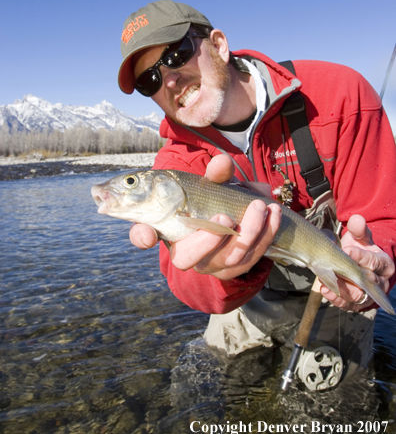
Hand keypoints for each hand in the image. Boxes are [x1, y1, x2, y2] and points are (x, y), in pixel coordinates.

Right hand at [130, 155, 281, 280]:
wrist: (234, 223)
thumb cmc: (212, 201)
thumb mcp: (211, 185)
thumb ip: (214, 175)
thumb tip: (222, 162)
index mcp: (166, 228)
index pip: (143, 235)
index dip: (142, 235)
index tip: (147, 233)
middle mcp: (182, 251)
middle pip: (187, 257)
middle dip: (208, 238)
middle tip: (226, 216)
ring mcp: (208, 264)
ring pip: (226, 258)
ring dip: (249, 232)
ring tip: (262, 205)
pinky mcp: (232, 270)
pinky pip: (250, 259)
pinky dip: (265, 235)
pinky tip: (274, 214)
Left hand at [320, 214, 394, 310]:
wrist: (362, 266)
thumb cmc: (362, 250)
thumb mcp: (362, 238)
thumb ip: (359, 230)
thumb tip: (356, 219)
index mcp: (384, 264)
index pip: (374, 261)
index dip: (360, 256)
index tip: (346, 251)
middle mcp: (381, 282)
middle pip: (367, 282)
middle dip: (350, 276)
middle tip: (333, 268)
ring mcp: (370, 295)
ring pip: (358, 296)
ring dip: (341, 290)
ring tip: (325, 282)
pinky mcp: (358, 304)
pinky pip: (348, 305)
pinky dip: (336, 299)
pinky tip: (325, 290)